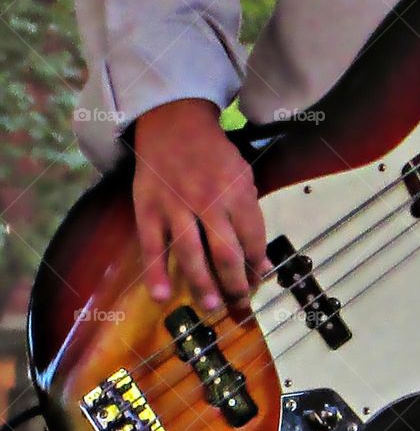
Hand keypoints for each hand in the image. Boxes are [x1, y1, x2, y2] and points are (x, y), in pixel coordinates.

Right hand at [132, 99, 270, 311]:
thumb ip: (251, 216)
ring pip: (190, 254)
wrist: (174, 124)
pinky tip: (161, 296)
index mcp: (237, 193)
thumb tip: (261, 260)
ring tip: (212, 306)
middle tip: (240, 304)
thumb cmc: (215, 155)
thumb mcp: (244, 177)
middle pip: (225, 253)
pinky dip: (155, 273)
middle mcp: (208, 202)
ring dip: (202, 285)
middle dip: (236, 284)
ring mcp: (175, 207)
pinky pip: (151, 246)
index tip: (258, 282)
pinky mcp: (147, 209)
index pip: (252, 240)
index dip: (258, 266)